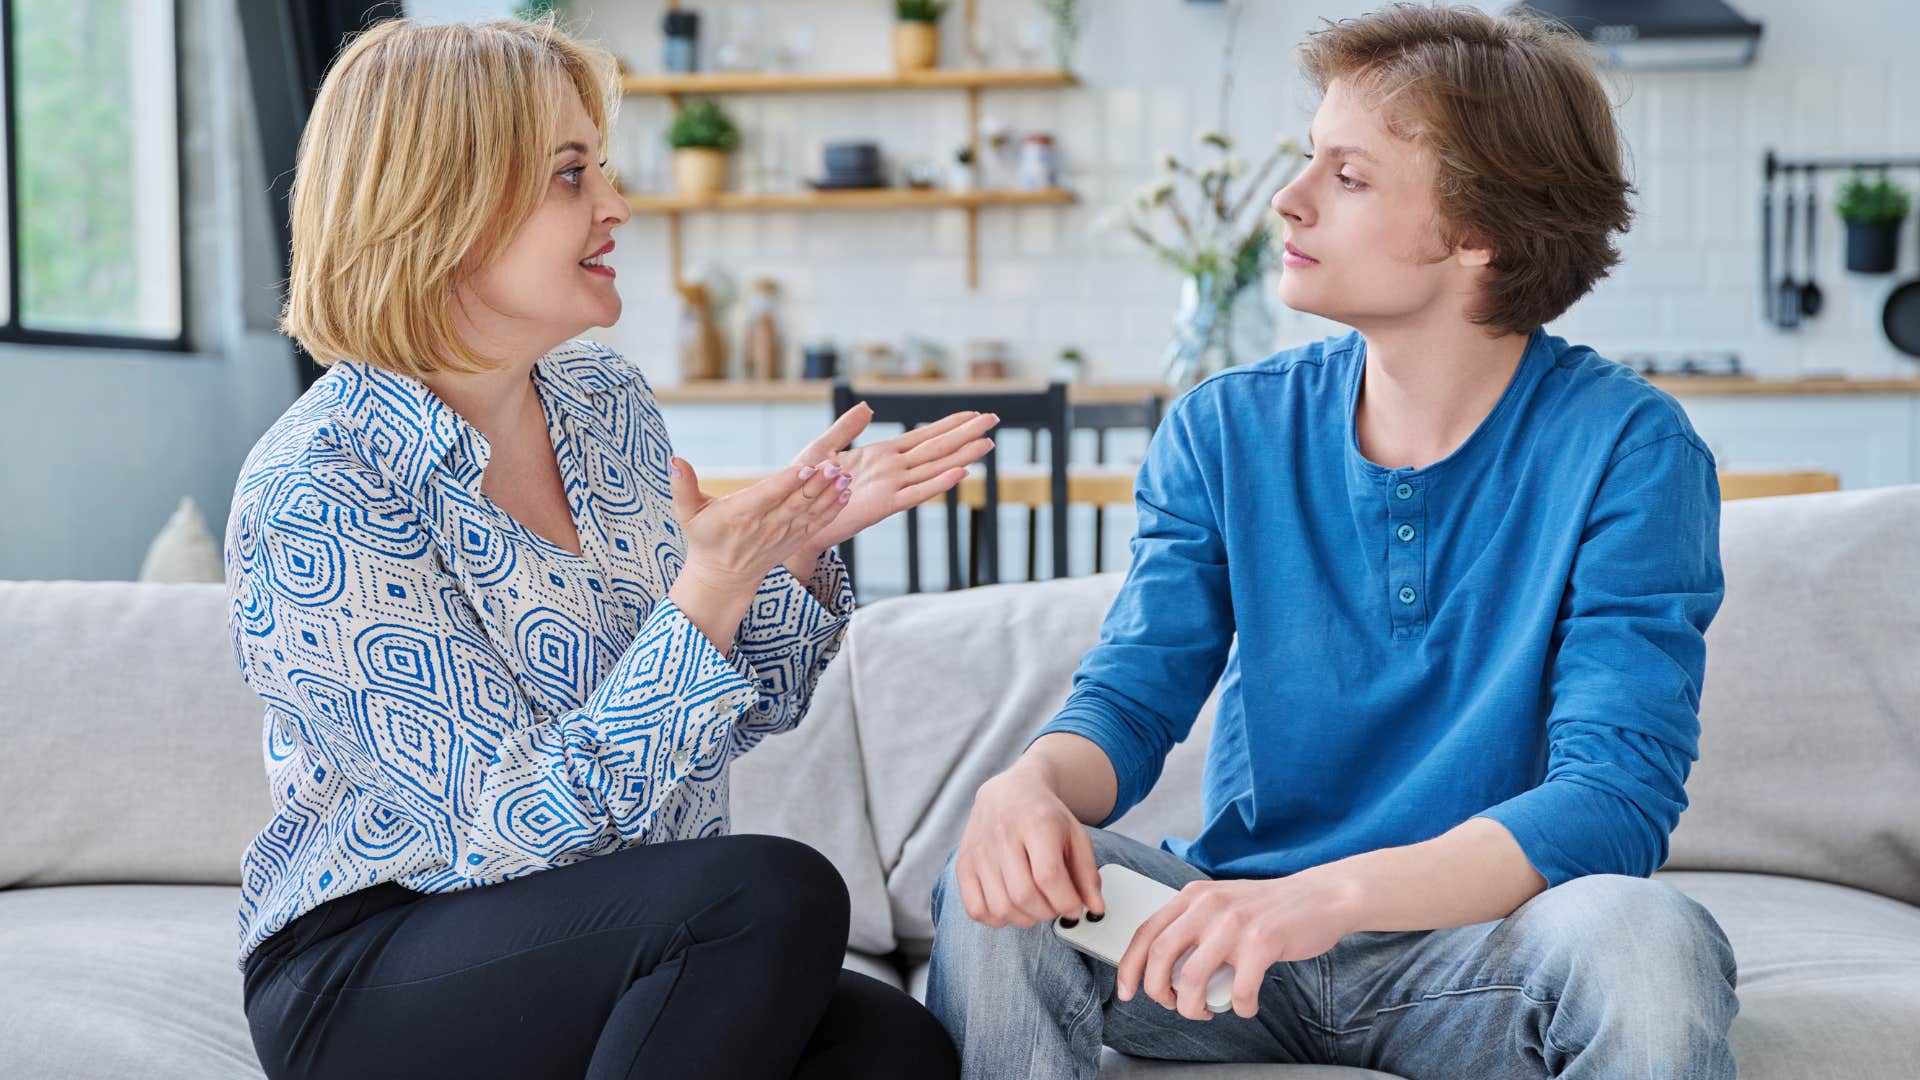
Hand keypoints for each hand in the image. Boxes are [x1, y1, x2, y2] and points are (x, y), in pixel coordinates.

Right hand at [669, 456, 851, 596]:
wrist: (723, 576)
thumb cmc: (704, 538)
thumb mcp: (687, 513)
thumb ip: (682, 487)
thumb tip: (674, 461)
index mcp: (741, 515)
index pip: (768, 496)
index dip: (787, 482)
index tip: (804, 468)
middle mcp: (766, 526)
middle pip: (795, 502)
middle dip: (817, 485)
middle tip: (835, 466)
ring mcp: (783, 535)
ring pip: (810, 512)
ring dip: (830, 495)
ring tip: (846, 477)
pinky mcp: (795, 540)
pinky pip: (817, 525)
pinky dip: (832, 510)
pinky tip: (846, 494)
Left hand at [782, 403, 998, 557]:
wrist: (793, 517)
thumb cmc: (805, 485)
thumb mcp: (824, 447)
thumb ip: (847, 427)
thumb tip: (869, 406)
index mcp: (882, 454)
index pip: (923, 436)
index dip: (949, 424)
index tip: (973, 412)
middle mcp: (893, 470)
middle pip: (937, 448)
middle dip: (966, 433)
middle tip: (994, 419)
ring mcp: (891, 487)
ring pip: (934, 468)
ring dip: (962, 455)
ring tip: (987, 443)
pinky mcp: (884, 505)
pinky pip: (917, 493)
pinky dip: (939, 483)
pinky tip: (961, 473)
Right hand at [953, 761, 1105, 928]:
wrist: (1010, 792)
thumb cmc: (1045, 816)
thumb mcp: (1075, 836)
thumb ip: (1087, 874)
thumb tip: (1095, 908)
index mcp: (1036, 823)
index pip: (1049, 876)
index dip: (1066, 901)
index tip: (1075, 908)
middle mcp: (1003, 835)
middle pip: (1024, 895)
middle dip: (1047, 913)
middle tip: (1055, 907)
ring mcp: (979, 851)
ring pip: (1001, 906)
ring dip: (1025, 918)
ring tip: (1036, 906)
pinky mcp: (964, 865)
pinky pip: (977, 909)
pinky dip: (997, 919)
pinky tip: (1011, 906)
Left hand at [1115, 871, 1362, 1021]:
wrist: (1322, 896)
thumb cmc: (1270, 909)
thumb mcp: (1221, 904)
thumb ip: (1193, 927)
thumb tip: (1165, 970)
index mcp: (1193, 896)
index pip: (1146, 933)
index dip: (1129, 967)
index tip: (1127, 991)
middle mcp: (1208, 906)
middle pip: (1159, 957)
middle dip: (1158, 992)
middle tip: (1174, 1005)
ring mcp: (1234, 924)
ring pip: (1192, 979)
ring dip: (1193, 1006)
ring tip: (1206, 1010)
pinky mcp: (1262, 943)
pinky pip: (1238, 990)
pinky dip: (1240, 1007)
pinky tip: (1246, 1004)